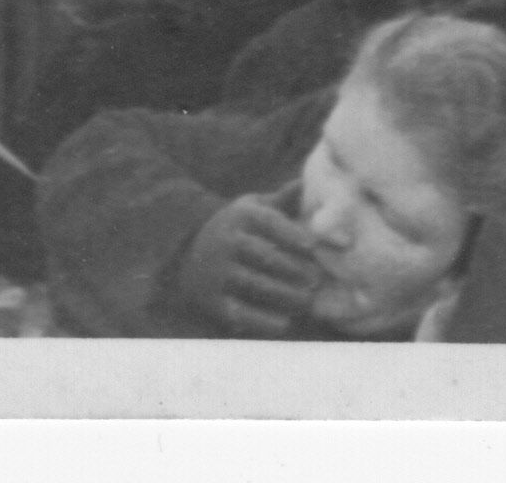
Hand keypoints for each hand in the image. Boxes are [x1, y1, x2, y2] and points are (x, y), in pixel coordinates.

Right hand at [173, 194, 318, 336]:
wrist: (187, 255)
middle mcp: (225, 241)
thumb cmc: (236, 229)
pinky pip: (239, 311)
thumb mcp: (252, 209)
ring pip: (254, 284)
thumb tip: (309, 182)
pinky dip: (262, 320)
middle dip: (293, 268)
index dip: (290, 233)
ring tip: (306, 302)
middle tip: (317, 280)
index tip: (312, 247)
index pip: (267, 221)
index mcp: (240, 216)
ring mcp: (217, 272)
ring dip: (283, 294)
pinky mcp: (211, 299)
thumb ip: (282, 200)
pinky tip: (284, 324)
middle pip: (263, 255)